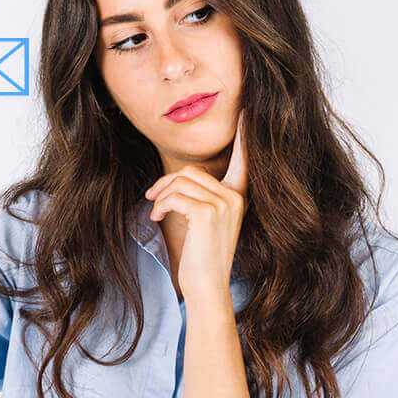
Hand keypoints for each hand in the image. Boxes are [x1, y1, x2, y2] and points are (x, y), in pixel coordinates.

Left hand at [144, 111, 249, 303]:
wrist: (206, 285)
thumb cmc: (202, 255)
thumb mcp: (207, 221)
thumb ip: (202, 197)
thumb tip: (179, 180)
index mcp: (239, 196)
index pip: (244, 160)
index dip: (244, 136)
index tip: (245, 112)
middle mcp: (236, 197)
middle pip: (192, 171)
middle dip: (167, 181)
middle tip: (152, 196)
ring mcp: (224, 205)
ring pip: (182, 181)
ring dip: (162, 194)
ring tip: (156, 210)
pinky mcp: (208, 214)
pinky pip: (176, 196)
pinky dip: (162, 204)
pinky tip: (159, 217)